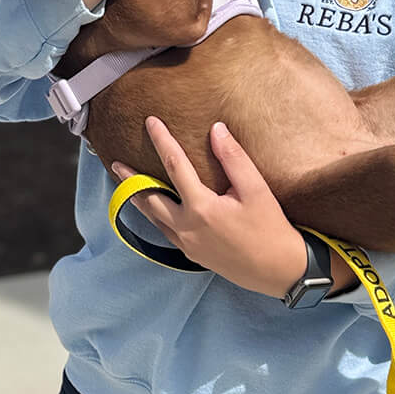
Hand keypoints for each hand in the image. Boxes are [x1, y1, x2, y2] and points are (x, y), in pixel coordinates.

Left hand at [111, 116, 306, 297]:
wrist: (278, 271)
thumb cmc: (270, 228)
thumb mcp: (255, 189)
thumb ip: (233, 158)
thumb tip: (216, 130)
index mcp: (201, 208)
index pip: (175, 165)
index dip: (162, 141)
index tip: (151, 122)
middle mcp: (187, 226)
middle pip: (150, 197)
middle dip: (131, 179)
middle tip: (116, 163)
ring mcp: (186, 243)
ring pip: (153, 217)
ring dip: (138, 198)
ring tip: (125, 184)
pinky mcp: (191, 253)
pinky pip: (164, 229)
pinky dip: (153, 214)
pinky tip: (153, 208)